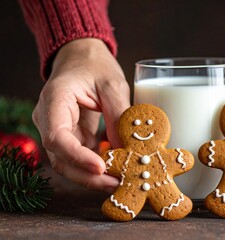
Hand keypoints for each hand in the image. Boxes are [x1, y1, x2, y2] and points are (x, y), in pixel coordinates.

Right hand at [32, 38, 129, 191]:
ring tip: (120, 180)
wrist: (82, 57)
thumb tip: (126, 149)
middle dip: (87, 175)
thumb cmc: (95, 66)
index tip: (101, 167)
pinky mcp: (71, 136)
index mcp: (54, 100)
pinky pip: (81, 157)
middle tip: (116, 183)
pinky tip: (117, 169)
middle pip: (60, 158)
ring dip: (93, 175)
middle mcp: (49, 118)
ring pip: (69, 162)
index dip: (77, 157)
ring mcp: (58, 129)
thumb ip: (119, 114)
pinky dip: (97, 165)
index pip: (57, 137)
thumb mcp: (113, 84)